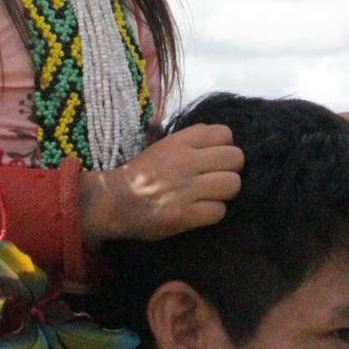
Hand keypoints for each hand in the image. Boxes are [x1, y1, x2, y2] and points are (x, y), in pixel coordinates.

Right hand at [82, 123, 243, 242]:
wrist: (112, 202)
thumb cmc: (140, 174)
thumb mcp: (162, 146)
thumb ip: (190, 141)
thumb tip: (220, 139)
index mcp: (179, 142)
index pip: (224, 133)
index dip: (225, 146)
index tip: (215, 158)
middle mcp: (185, 161)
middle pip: (236, 158)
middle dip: (230, 169)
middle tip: (217, 178)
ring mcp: (185, 189)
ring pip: (232, 184)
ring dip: (224, 193)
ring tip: (211, 196)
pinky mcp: (184, 215)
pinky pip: (219, 211)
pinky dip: (213, 213)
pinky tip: (201, 212)